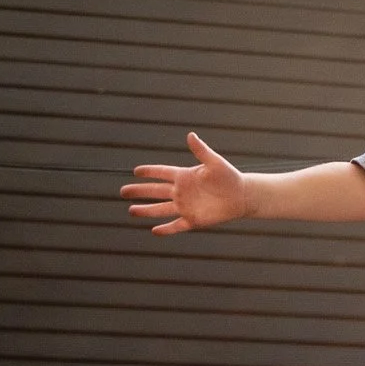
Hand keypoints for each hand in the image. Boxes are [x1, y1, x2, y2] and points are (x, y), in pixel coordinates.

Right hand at [120, 132, 251, 234]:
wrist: (241, 196)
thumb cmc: (229, 176)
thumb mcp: (214, 162)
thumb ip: (201, 151)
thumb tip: (190, 135)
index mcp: (184, 176)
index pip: (161, 173)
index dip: (149, 172)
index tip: (135, 171)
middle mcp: (181, 192)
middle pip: (155, 192)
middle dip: (139, 191)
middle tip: (123, 191)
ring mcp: (185, 207)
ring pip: (160, 209)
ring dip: (146, 210)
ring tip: (131, 211)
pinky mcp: (193, 220)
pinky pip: (176, 225)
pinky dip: (166, 229)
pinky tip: (154, 231)